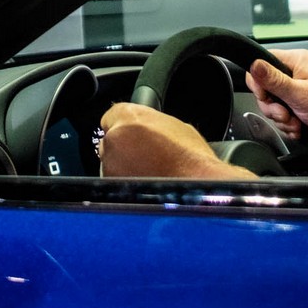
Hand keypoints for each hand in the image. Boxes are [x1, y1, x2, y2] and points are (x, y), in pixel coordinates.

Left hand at [99, 103, 246, 179]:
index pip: (111, 115)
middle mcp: (114, 140)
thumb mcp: (176, 127)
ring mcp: (110, 165)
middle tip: (146, 156)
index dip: (124, 126)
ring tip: (150, 173)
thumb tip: (147, 129)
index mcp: (129, 118)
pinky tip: (146, 185)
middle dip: (124, 148)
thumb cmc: (192, 161)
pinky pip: (113, 182)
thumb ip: (152, 124)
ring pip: (111, 163)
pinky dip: (124, 184)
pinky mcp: (111, 188)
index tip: (131, 133)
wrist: (197, 193)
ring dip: (123, 166)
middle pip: (111, 140)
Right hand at [246, 50, 307, 145]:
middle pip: (266, 90)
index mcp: (296, 61)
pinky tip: (301, 128)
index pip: (261, 64)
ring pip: (275, 106)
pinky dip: (290, 126)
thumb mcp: (302, 93)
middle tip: (287, 114)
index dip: (259, 84)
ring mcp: (299, 91)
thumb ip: (274, 81)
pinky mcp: (302, 106)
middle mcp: (296, 73)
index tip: (268, 97)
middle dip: (274, 108)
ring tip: (298, 123)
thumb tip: (253, 64)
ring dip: (283, 120)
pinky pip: (285, 117)